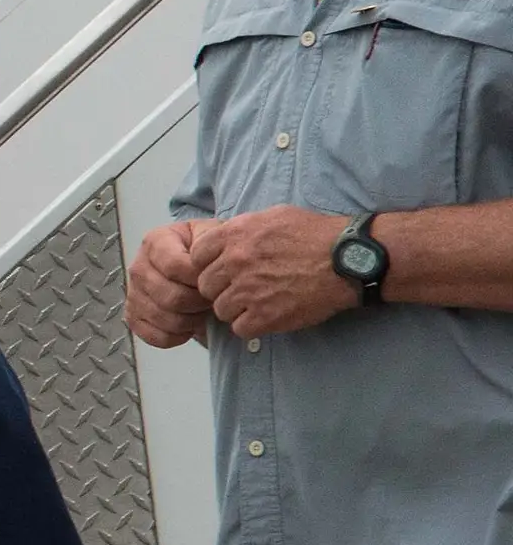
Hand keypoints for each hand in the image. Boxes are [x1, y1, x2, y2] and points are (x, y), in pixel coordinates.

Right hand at [125, 218, 216, 347]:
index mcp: (156, 242)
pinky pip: (155, 336)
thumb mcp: (213, 235)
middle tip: (212, 300)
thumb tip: (209, 266)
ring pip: (164, 318)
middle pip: (170, 296)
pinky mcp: (133, 317)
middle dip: (198, 303)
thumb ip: (212, 242)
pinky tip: (188, 326)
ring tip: (202, 311)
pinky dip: (177, 336)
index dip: (200, 279)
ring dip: (191, 320)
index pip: (175, 266)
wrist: (198, 267)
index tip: (215, 280)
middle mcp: (139, 267)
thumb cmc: (207, 252)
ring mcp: (133, 294)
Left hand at [194, 205, 360, 337]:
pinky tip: (267, 315)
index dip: (207, 265)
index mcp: (235, 235)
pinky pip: (239, 328)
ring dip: (236, 309)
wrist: (348, 260)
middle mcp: (236, 261)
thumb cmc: (316, 235)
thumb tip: (224, 237)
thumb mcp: (275, 216)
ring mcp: (248, 290)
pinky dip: (251, 326)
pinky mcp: (264, 316)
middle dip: (220, 289)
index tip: (222, 270)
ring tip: (259, 302)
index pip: (195, 256)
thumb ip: (243, 228)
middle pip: (205, 286)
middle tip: (243, 289)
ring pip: (220, 309)